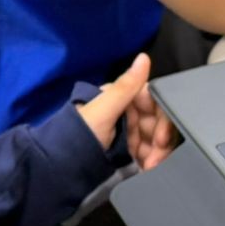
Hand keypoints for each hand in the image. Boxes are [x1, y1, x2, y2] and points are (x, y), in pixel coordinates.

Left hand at [77, 54, 178, 170]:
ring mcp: (127, 133)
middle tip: (155, 159)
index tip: (161, 138)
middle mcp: (127, 112)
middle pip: (158, 124)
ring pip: (156, 140)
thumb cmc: (78, 135)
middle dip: (161, 142)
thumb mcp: (102, 110)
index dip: (163, 119)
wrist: (62, 167)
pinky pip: (148, 153)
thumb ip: (126, 86)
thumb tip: (143, 57)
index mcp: (121, 97)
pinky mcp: (126, 151)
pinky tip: (147, 169)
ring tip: (150, 167)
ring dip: (158, 154)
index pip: (155, 102)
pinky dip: (151, 161)